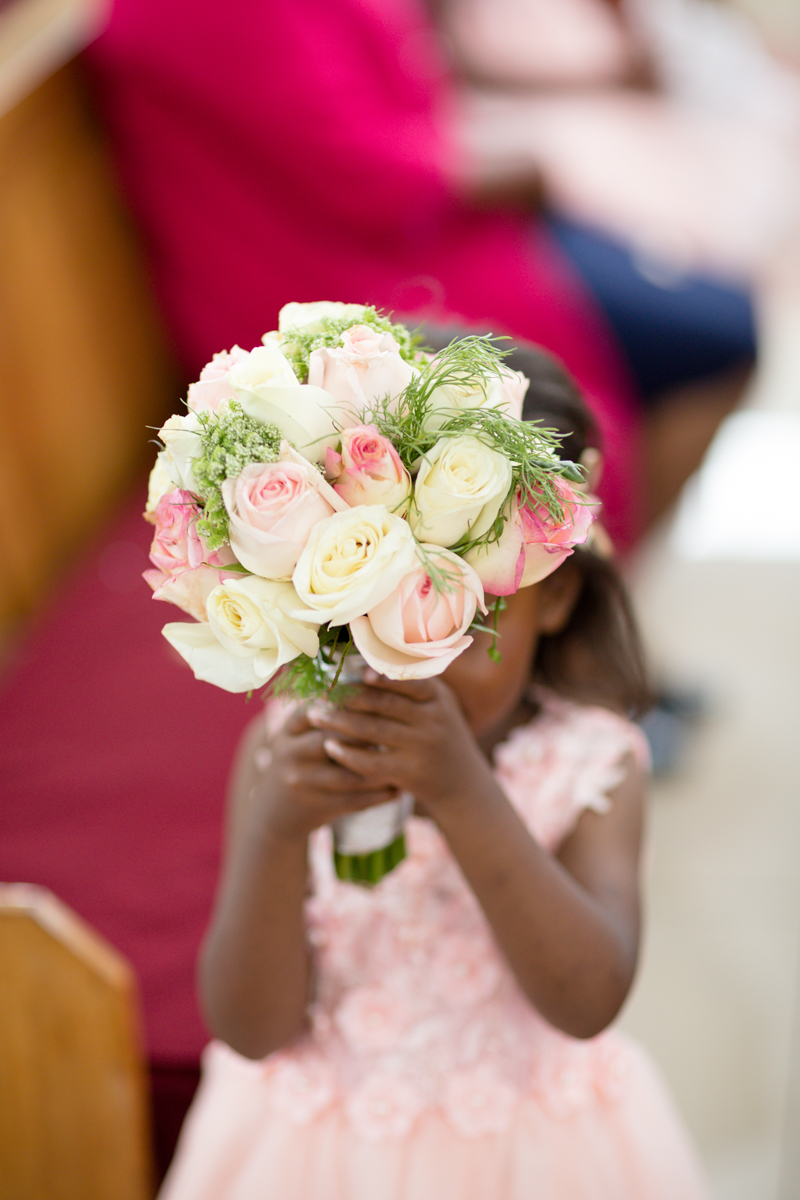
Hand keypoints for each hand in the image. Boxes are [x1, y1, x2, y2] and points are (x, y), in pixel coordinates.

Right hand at [254, 707, 399, 841]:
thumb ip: (325, 713)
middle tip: (401, 729)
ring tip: (405, 761)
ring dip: (380, 769)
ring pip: (348, 774)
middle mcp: (291, 753)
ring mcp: (302, 782)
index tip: (385, 699)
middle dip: (371, 735)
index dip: (353, 703)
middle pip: (336, 739)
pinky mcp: (316, 807)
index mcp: (289, 730)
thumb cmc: (301, 762)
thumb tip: (369, 685)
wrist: (274, 813)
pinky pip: (353, 801)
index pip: (322, 709)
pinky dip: (378, 796)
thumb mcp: (299, 735)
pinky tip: (398, 789)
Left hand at [306, 671, 495, 815]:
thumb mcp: (440, 706)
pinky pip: (372, 762)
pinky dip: (348, 754)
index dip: (383, 677)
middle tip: (321, 692)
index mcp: (438, 697)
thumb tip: (366, 663)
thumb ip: (413, 685)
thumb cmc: (440, 734)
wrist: (462, 783)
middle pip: (384, 704)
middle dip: (348, 697)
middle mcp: (432, 720)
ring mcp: (421, 748)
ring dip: (339, 722)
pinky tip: (329, 746)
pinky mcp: (409, 774)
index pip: (409, 681)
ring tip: (315, 715)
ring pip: (373, 731)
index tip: (357, 673)